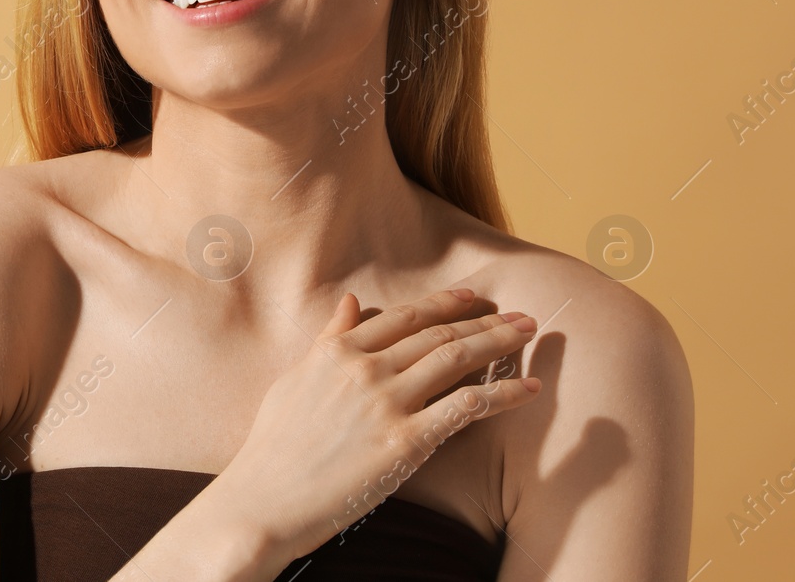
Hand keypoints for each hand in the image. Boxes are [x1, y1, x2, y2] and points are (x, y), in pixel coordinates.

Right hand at [215, 288, 541, 563]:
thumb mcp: (295, 379)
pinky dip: (502, 394)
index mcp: (337, 351)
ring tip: (529, 333)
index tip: (473, 297)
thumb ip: (328, 338)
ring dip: (499, 343)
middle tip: (521, 314)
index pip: (404, 318)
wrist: (265, 498)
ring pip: (456, 359)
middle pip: (437, 333)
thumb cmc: (275, 445)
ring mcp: (386, 402)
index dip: (445, 304)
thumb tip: (351, 302)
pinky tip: (529, 388)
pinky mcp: (405, 442)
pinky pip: (465, 408)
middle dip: (484, 320)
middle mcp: (364, 367)